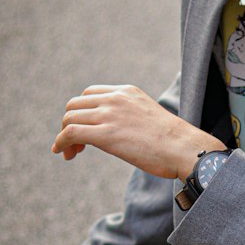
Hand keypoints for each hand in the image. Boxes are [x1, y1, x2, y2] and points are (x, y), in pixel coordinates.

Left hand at [51, 83, 223, 180]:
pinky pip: (71, 133)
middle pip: (75, 105)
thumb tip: (121, 133)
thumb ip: (130, 117)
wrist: (184, 148)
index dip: (81, 112)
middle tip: (76, 145)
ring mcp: (109, 114)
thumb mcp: (148, 116)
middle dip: (69, 123)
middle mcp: (115, 98)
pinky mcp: (105, 134)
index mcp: (126, 92)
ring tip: (70, 153)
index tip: (85, 130)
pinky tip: (63, 153)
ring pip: (69, 118)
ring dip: (64, 136)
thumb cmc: (172, 141)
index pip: (90, 94)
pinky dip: (61, 142)